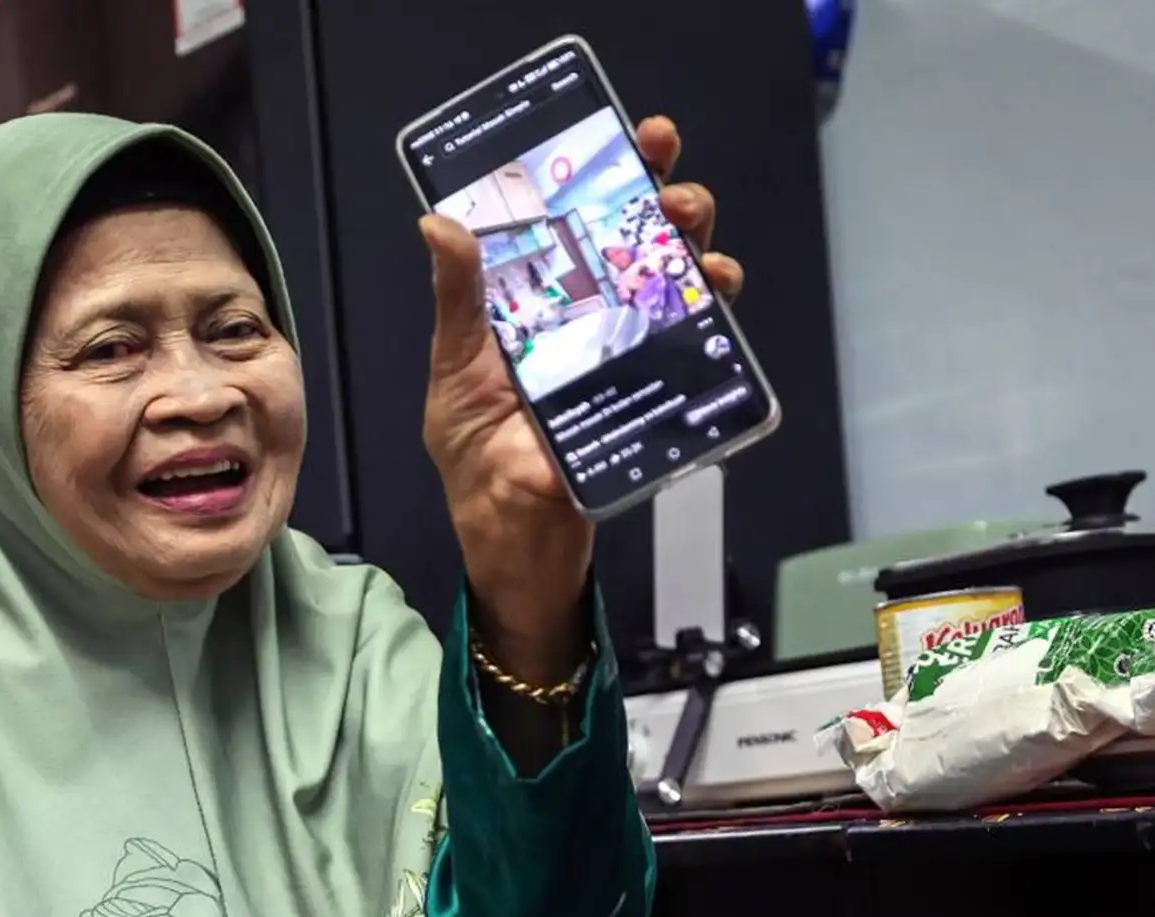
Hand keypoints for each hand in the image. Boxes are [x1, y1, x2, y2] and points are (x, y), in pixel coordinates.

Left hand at [419, 116, 744, 679]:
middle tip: (673, 192)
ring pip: (676, 285)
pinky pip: (693, 349)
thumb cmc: (477, 458)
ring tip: (700, 246)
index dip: (609, 174)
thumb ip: (458, 302)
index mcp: (537, 299)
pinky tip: (715, 298)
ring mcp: (625, 354)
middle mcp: (588, 316)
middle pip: (638, 241)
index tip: (634, 138)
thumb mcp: (457, 373)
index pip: (576, 219)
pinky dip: (713, 318)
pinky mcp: (652, 395)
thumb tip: (440, 223)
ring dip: (698, 254)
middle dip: (667, 202)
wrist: (517, 540)